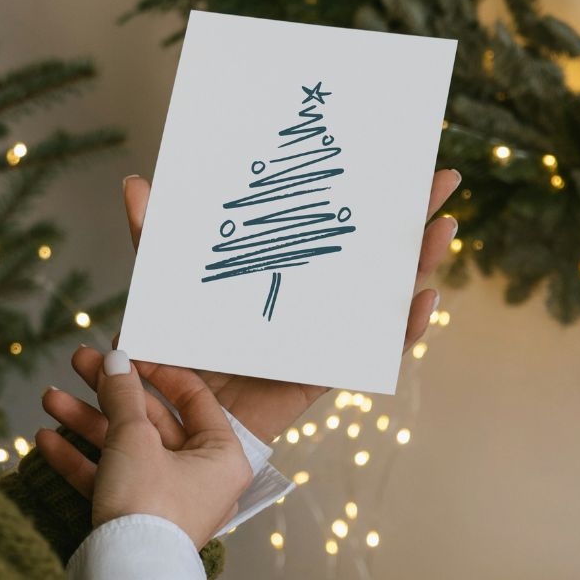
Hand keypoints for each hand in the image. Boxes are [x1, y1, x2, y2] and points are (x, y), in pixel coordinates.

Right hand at [34, 348, 252, 549]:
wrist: (125, 579)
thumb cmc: (147, 503)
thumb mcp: (135, 438)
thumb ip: (123, 395)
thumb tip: (116, 360)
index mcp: (222, 455)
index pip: (193, 397)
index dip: (155, 369)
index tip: (126, 351)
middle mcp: (201, 477)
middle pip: (150, 421)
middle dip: (107, 394)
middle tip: (78, 363)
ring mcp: (168, 500)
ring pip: (125, 449)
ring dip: (85, 423)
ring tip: (49, 398)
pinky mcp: (138, 520)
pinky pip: (112, 480)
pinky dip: (81, 461)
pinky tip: (45, 440)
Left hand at [118, 168, 461, 443]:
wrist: (167, 421)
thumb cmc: (169, 352)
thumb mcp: (162, 288)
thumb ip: (153, 240)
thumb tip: (136, 181)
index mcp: (282, 277)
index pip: (332, 229)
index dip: (365, 197)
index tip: (398, 158)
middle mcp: (311, 304)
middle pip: (372, 257)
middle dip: (411, 218)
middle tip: (443, 180)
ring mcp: (322, 337)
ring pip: (385, 298)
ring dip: (420, 263)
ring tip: (443, 228)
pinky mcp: (323, 375)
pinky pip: (373, 354)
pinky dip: (404, 331)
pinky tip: (423, 301)